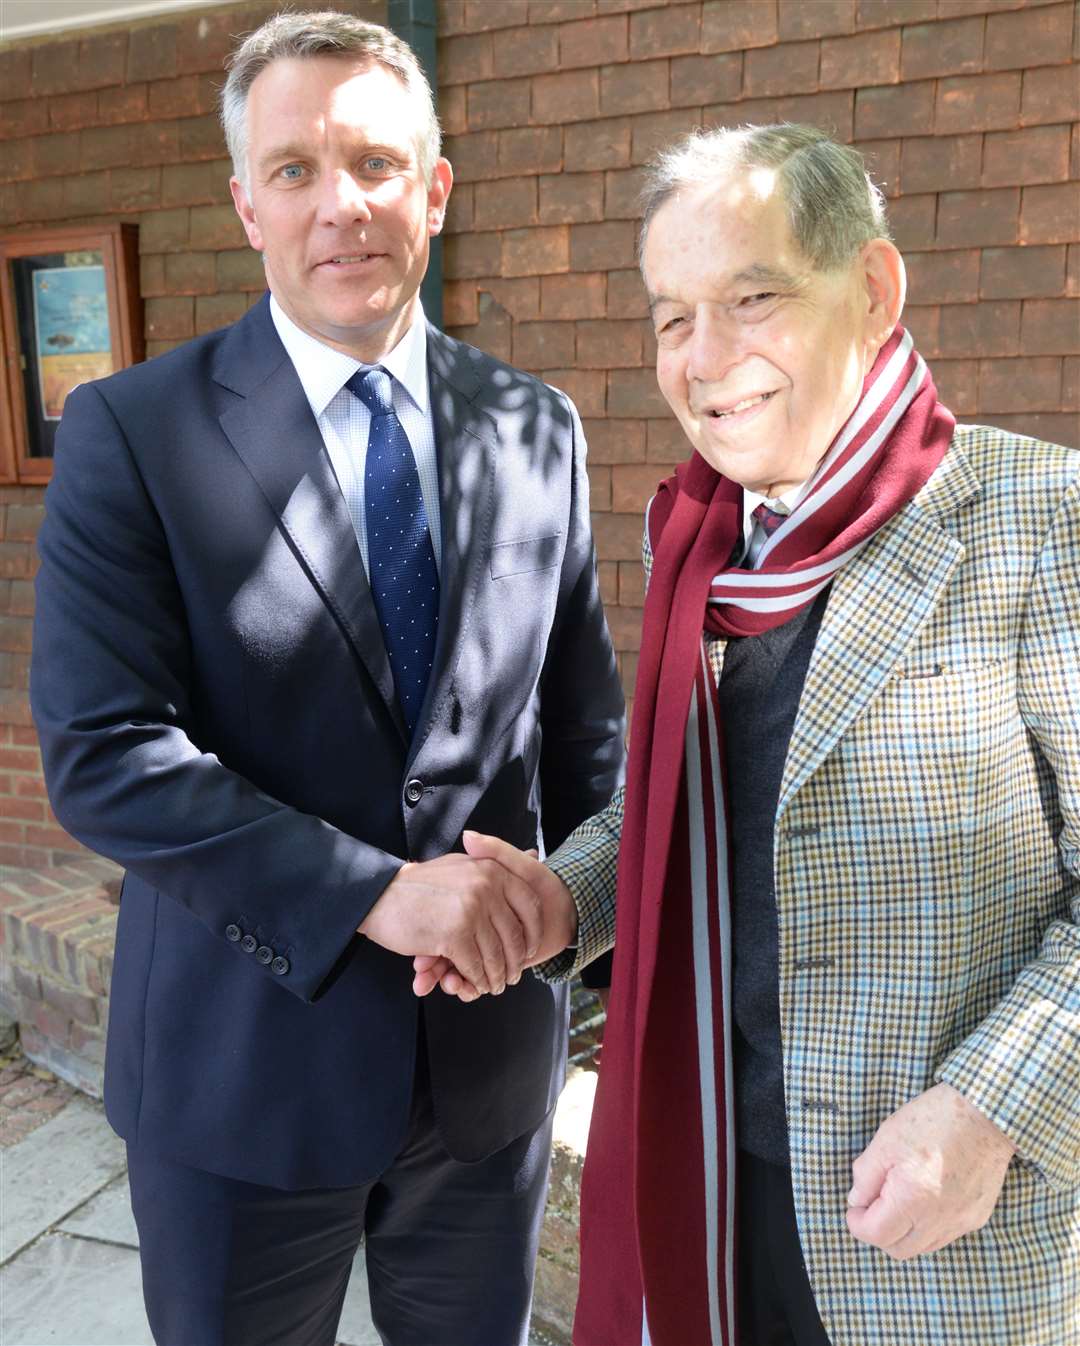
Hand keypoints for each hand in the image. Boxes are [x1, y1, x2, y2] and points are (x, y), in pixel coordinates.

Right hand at [359, 851, 543, 995]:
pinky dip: (476, 981)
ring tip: (495, 986)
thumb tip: (533, 855)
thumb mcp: (463, 864)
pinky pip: (475, 967)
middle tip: (512, 976)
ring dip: (496, 977)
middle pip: (515, 934)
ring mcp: (471, 910)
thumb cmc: (421, 885)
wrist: (380, 895)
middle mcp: (486, 886)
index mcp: (492, 869)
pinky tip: (474, 986)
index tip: (531, 949)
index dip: (534, 931)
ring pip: (495, 956)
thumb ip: (495, 861)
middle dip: (515, 962)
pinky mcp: (454, 935)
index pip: (529, 904)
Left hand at [846, 1082, 1015, 1259]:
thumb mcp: (885, 1140)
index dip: (858, 1223)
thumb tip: (857, 1200)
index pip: (876, 1235)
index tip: (855, 1208)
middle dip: (879, 1232)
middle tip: (873, 1205)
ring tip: (899, 1199)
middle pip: (899, 1250)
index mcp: (913, 1199)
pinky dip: (928, 1226)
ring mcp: (962, 1222)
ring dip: (904, 1232)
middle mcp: (939, 1220)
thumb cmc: (932, 1120)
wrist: (984, 1113)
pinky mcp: (977, 1217)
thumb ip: (865, 1176)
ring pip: (923, 1247)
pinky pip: (945, 1236)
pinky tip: (924, 1199)